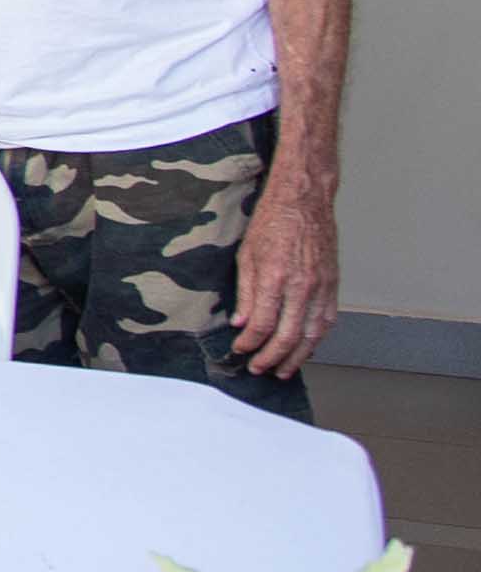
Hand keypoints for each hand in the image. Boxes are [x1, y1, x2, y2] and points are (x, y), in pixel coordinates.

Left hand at [232, 176, 340, 378]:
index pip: (261, 324)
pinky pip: (326, 322)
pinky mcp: (333, 286)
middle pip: (288, 336)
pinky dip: (316, 341)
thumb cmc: (272, 222)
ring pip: (312, 335)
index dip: (249, 343)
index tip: (239, 350)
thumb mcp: (246, 255)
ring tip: (282, 370)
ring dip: (296, 357)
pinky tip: (304, 349)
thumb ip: (245, 292)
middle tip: (257, 369)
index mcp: (275, 277)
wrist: (304, 201)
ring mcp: (321, 288)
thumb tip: (241, 323)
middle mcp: (301, 286)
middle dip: (270, 358)